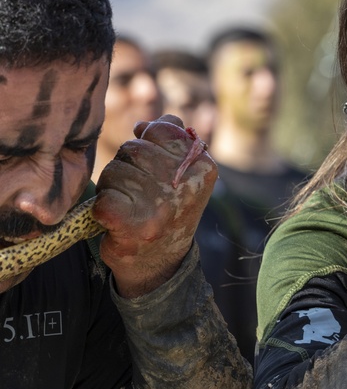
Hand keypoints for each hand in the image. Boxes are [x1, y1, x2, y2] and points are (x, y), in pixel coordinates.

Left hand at [92, 115, 216, 297]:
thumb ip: (170, 140)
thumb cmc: (166, 209)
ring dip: (113, 188)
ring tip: (131, 206)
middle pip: (134, 148)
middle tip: (141, 193)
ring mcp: (159, 206)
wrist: (159, 263)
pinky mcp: (131, 224)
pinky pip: (102, 197)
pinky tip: (117, 222)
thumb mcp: (182, 172)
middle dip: (128, 167)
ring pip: (114, 171)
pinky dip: (102, 209)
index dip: (149, 143)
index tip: (154, 167)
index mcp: (202, 168)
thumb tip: (143, 124)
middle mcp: (185, 186)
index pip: (162, 129)